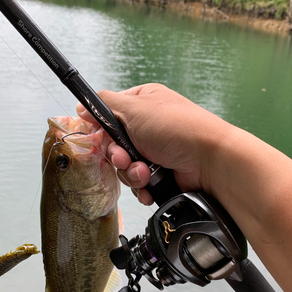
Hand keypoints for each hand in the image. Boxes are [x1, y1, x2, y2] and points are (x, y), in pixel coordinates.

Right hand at [76, 83, 229, 204]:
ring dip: (132, 174)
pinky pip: (139, 184)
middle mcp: (147, 129)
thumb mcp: (135, 107)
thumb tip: (82, 105)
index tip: (100, 138)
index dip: (102, 131)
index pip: (108, 117)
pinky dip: (142, 187)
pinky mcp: (160, 175)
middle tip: (126, 158)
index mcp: (141, 105)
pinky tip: (151, 185)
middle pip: (114, 147)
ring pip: (125, 169)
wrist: (209, 161)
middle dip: (118, 157)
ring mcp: (154, 153)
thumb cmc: (177, 127)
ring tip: (146, 172)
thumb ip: (104, 105)